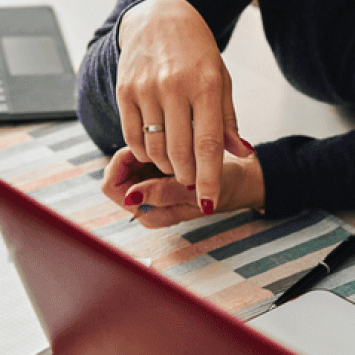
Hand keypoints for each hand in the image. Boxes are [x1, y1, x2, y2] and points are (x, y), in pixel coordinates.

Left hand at [102, 145, 262, 227]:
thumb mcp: (195, 190)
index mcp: (151, 214)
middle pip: (115, 175)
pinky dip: (148, 146)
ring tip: (163, 140)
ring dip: (140, 149)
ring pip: (126, 165)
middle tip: (152, 140)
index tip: (140, 150)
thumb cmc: (223, 187)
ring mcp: (150, 190)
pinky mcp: (157, 176)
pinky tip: (166, 140)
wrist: (241, 181)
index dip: (120, 165)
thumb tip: (131, 194)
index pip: (113, 187)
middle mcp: (145, 204)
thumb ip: (163, 193)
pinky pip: (140, 158)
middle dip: (129, 156)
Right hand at [114, 0, 254, 214]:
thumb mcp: (221, 81)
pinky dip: (144, 152)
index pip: (208, 143)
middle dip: (187, 176)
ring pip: (155, 148)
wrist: (159, 18)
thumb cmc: (196, 53)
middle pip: (179, 151)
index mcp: (206, 85)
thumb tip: (242, 153)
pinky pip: (132, 136)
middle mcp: (175, 86)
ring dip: (166, 166)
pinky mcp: (124, 90)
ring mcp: (146, 88)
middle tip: (192, 182)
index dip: (208, 177)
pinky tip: (155, 150)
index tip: (209, 202)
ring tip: (175, 164)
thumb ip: (227, 121)